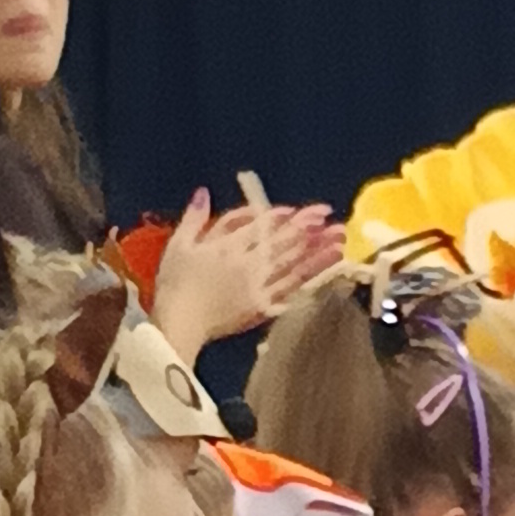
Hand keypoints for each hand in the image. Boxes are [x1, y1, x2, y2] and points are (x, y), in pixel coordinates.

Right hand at [149, 188, 344, 357]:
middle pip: (284, 243)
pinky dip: (308, 284)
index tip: (303, 211)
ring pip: (292, 268)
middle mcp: (248, 264)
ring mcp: (258, 288)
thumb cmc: (175, 283)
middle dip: (309, 229)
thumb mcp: (179, 243)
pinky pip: (288, 295)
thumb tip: (204, 192)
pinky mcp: (262, 309)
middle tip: (332, 219)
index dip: (285, 217)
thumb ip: (195, 217)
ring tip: (339, 244)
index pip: (262, 225)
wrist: (179, 323)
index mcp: (228, 246)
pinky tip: (325, 278)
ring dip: (317, 255)